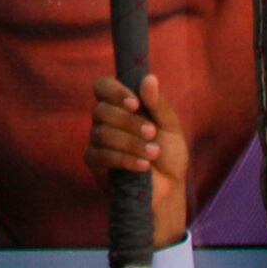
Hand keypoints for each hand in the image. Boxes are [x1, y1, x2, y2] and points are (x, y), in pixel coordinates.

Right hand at [84, 75, 197, 246]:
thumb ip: (159, 104)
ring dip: (130, 143)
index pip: (103, 86)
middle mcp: (105, 120)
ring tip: (153, 153)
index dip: (115, 91)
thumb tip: (149, 78)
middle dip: (128, 122)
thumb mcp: (171, 127)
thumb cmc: (169, 155)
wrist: (169, 189)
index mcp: (122, 105)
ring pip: (101, 133)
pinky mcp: (95, 163)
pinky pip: (100, 155)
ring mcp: (97, 141)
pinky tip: (143, 166)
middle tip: (152, 133)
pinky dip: (124, 159)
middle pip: (101, 110)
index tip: (135, 103)